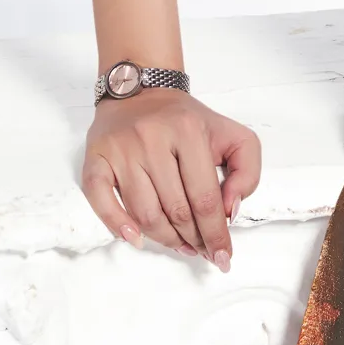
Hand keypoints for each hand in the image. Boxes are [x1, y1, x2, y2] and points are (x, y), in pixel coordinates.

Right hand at [81, 87, 261, 271]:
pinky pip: (101, 200)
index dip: (216, 233)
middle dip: (194, 239)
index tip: (223, 256)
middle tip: (202, 250)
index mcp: (189, 131)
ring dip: (165, 239)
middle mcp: (152, 139)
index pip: (205, 197)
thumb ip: (247, 170)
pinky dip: (117, 225)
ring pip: (145, 213)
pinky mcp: (96, 157)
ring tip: (180, 244)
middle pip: (176, 210)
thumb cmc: (187, 120)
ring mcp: (121, 149)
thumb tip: (229, 210)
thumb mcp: (232, 134)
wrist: (143, 88)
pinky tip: (136, 238)